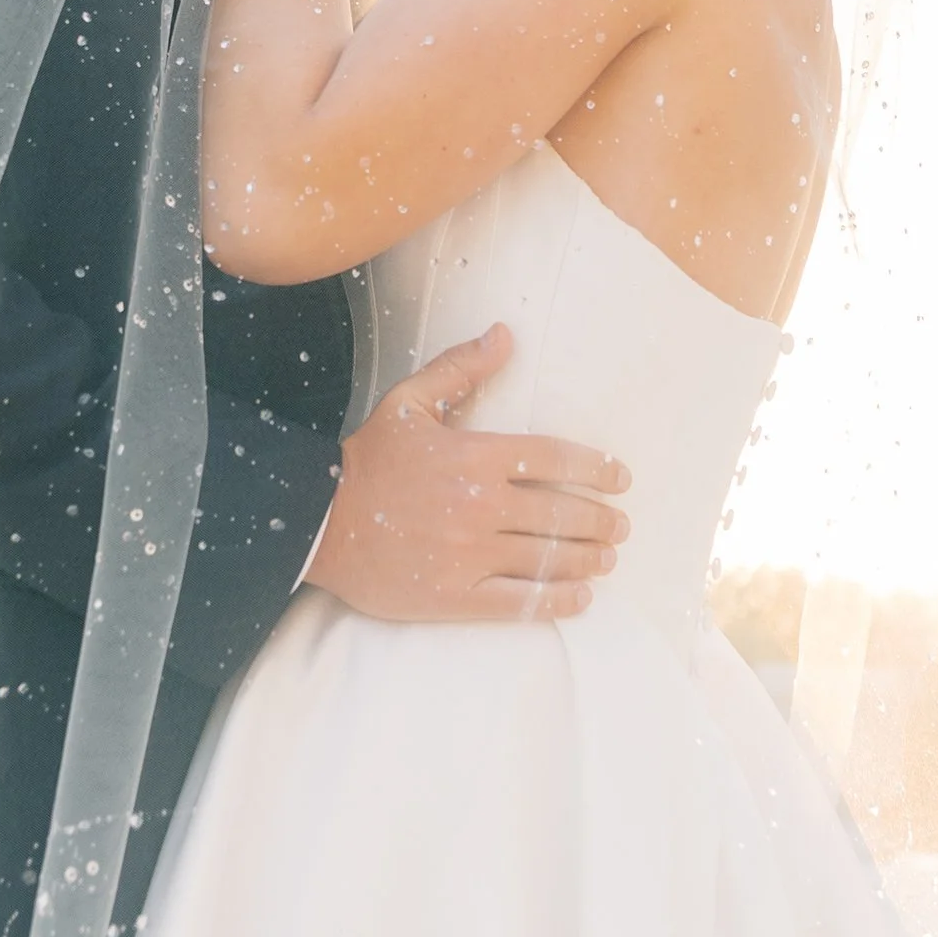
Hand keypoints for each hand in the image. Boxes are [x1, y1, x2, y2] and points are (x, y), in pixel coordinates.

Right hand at [306, 327, 631, 622]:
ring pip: (547, 559)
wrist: (317, 521)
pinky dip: (557, 601)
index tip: (620, 478)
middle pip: (560, 513)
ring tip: (607, 559)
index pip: (554, 458)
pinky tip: (580, 598)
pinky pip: (519, 602)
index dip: (596, 469)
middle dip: (600, 521)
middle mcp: (479, 505)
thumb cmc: (367, 459)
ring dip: (588, 560)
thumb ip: (462, 368)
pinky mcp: (454, 595)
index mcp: (474, 455)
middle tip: (620, 525)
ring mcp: (469, 554)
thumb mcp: (410, 402)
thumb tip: (506, 334)